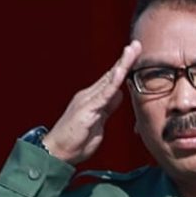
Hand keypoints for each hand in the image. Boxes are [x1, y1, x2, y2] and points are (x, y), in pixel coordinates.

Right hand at [41, 40, 143, 164]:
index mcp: (93, 99)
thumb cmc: (76, 141)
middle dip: (125, 59)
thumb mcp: (98, 123)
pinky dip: (113, 82)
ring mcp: (88, 100)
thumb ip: (107, 108)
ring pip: (109, 80)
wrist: (58, 151)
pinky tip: (121, 72)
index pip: (111, 80)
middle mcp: (90, 95)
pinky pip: (103, 94)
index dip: (123, 67)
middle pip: (111, 75)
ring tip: (132, 50)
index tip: (135, 55)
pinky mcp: (87, 109)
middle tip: (137, 45)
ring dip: (122, 64)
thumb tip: (119, 96)